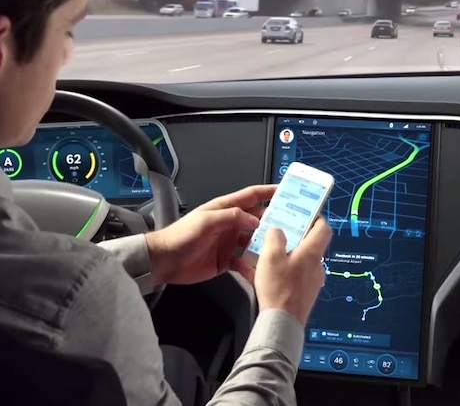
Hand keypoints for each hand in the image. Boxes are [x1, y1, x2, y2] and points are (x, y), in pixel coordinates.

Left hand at [145, 184, 276, 285]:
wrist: (165, 261)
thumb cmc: (181, 236)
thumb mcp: (206, 221)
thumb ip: (231, 217)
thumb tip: (255, 219)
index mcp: (224, 209)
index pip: (251, 196)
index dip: (268, 191)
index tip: (286, 190)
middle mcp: (229, 224)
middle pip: (257, 219)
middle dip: (274, 221)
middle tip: (294, 225)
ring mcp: (229, 242)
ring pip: (254, 241)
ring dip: (266, 244)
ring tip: (283, 248)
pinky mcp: (227, 260)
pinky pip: (245, 261)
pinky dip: (254, 264)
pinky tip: (263, 268)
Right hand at [251, 216, 332, 325]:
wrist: (281, 323)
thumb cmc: (279, 289)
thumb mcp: (271, 256)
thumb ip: (274, 237)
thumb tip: (277, 231)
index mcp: (312, 253)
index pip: (323, 228)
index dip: (315, 218)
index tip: (304, 214)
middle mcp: (316, 266)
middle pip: (309, 244)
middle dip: (293, 237)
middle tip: (278, 232)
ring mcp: (311, 281)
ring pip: (299, 260)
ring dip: (285, 255)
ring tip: (266, 254)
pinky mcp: (303, 293)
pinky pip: (293, 275)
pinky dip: (282, 271)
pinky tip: (263, 274)